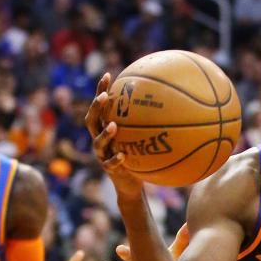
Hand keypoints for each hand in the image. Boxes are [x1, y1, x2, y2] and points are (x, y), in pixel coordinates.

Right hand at [84, 74, 143, 199]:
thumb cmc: (138, 158)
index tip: (108, 75)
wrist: (130, 185)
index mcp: (105, 129)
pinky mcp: (109, 170)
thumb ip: (146, 124)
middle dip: (97, 107)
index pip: (100, 107)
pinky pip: (110, 164)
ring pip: (98, 142)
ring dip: (105, 133)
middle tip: (105, 96)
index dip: (101, 91)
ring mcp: (102, 155)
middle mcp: (99, 140)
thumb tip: (168, 103)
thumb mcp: (141, 139)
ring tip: (114, 126)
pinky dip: (115, 159)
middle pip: (91, 120)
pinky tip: (122, 156)